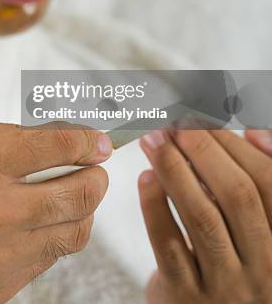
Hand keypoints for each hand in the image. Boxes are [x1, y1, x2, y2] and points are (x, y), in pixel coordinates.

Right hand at [0, 112, 111, 302]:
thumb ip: (5, 132)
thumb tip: (55, 135)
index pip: (61, 146)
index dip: (90, 141)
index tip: (99, 142)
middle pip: (81, 194)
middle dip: (98, 178)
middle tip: (96, 170)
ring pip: (73, 234)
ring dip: (83, 211)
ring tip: (74, 198)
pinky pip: (45, 262)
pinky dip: (51, 240)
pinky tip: (40, 226)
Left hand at [137, 127, 271, 303]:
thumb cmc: (236, 264)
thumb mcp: (257, 230)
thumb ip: (260, 185)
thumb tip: (253, 132)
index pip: (268, 183)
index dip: (235, 145)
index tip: (205, 118)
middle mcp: (264, 268)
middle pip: (237, 196)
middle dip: (203, 150)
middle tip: (175, 124)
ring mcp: (226, 287)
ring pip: (202, 218)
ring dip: (174, 169)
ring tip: (154, 141)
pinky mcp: (185, 297)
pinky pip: (168, 244)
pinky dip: (154, 205)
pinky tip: (146, 177)